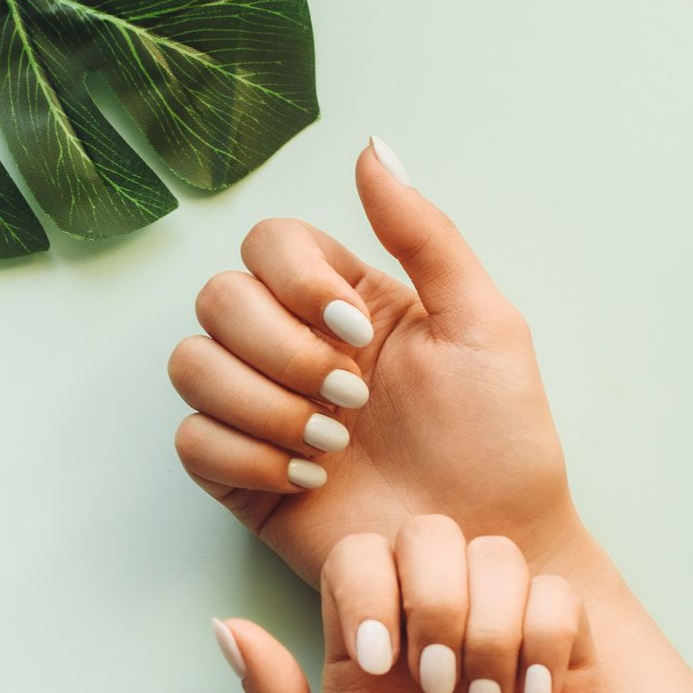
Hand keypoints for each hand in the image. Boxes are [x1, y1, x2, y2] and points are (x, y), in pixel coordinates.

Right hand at [171, 139, 582, 585]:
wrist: (490, 546)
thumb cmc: (501, 441)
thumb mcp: (484, 323)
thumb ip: (425, 233)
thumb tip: (369, 146)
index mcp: (346, 301)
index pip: (268, 243)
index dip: (295, 280)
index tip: (358, 333)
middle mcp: (294, 348)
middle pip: (218, 298)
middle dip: (282, 350)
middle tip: (353, 402)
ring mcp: (263, 412)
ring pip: (191, 364)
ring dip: (261, 404)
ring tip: (333, 450)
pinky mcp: (243, 478)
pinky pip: (191, 441)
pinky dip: (244, 457)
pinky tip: (306, 481)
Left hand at [213, 515, 640, 692]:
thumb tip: (225, 627)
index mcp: (365, 670)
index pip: (358, 562)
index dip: (373, 590)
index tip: (390, 670)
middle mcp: (433, 645)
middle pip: (430, 536)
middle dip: (437, 598)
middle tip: (442, 689)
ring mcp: (506, 654)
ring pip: (499, 557)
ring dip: (494, 626)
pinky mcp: (572, 675)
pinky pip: (563, 600)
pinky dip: (549, 640)